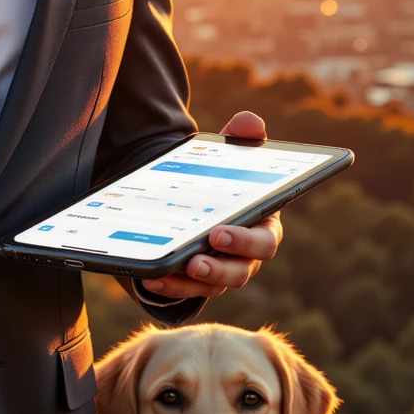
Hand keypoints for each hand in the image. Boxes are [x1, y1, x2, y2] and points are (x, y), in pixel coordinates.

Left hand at [140, 111, 282, 300]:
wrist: (193, 194)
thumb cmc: (221, 178)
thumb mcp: (228, 155)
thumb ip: (241, 138)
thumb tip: (250, 122)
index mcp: (261, 226)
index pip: (263, 242)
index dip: (245, 241)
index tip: (220, 233)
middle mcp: (245, 256)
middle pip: (239, 271)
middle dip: (219, 267)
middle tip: (196, 258)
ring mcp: (220, 271)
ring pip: (212, 285)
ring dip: (191, 282)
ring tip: (169, 270)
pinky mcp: (196, 281)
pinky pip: (186, 290)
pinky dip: (170, 286)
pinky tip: (150, 277)